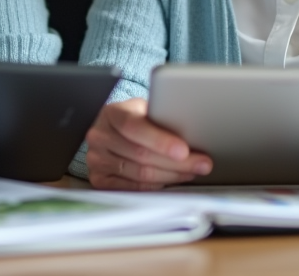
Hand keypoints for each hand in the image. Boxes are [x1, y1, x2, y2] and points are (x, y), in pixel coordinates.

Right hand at [85, 98, 212, 189]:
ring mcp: (96, 160)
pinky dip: (156, 186)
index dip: (160, 140)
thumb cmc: (135, 119)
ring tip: (192, 172)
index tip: (184, 150)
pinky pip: (133, 188)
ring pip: (140, 174)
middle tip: (201, 164)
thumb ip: (160, 118)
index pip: (134, 127)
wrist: (111, 131)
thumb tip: (193, 133)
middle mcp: (100, 136)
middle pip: (141, 155)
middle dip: (176, 162)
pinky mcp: (99, 179)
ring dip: (171, 175)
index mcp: (112, 113)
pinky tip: (172, 180)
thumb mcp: (144, 110)